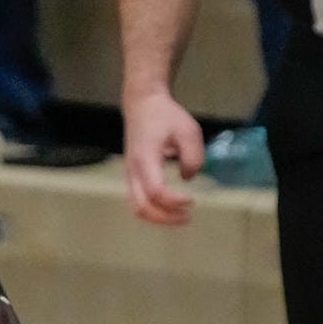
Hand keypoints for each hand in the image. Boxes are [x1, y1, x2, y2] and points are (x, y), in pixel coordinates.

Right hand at [121, 89, 203, 224]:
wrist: (142, 105)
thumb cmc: (165, 116)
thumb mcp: (188, 130)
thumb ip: (193, 156)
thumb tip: (188, 178)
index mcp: (145, 158)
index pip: (156, 190)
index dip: (174, 200)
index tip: (192, 199)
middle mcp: (133, 170)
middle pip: (142, 206)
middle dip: (165, 217)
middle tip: (187, 217)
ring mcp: (129, 175)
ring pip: (137, 208)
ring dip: (158, 218)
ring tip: (179, 217)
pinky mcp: (131, 176)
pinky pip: (138, 201)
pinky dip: (153, 210)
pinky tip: (170, 209)